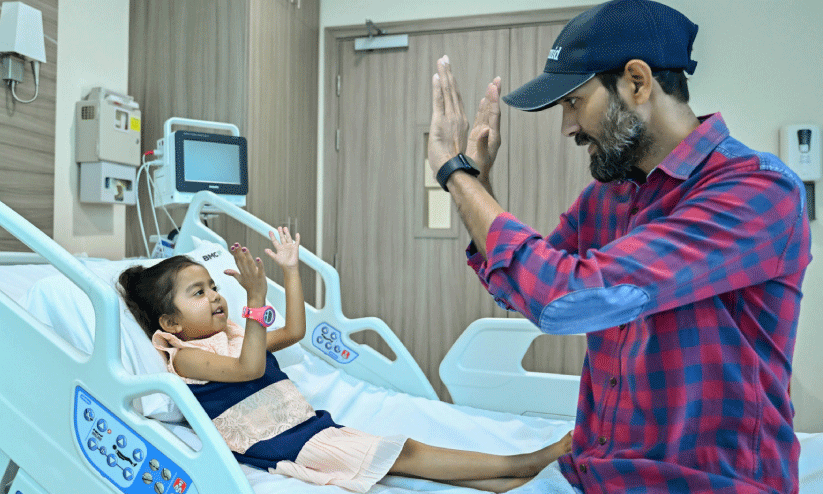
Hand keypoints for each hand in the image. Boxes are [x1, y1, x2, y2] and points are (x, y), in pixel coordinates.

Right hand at [225, 243, 266, 301]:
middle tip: (237, 244)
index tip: (233, 246)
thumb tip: (225, 271)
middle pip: (242, 261)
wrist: (256, 296)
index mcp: (242, 272)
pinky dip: (259, 264)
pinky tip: (258, 258)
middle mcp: (247, 272)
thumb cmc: (250, 288)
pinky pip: (260, 270)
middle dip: (239, 252)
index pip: (238, 261)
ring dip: (247, 256)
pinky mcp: (261, 277)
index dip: (235, 254)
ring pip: (250, 263)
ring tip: (244, 248)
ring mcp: (254, 274)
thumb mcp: (240, 280)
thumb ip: (233, 274)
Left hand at [265, 226, 299, 271]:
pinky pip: (297, 242)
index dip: (272, 236)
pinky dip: (297, 238)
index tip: (270, 231)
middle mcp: (284, 246)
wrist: (289, 267)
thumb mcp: (275, 258)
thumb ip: (270, 253)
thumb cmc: (282, 263)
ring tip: (285, 228)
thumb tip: (265, 249)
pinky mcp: (295, 248)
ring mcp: (290, 246)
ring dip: (287, 233)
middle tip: (279, 227)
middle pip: (282, 238)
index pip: (275, 241)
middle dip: (280, 233)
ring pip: (288, 238)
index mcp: (279, 248)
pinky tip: (297, 234)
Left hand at [428, 55, 468, 177]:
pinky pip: (439, 100)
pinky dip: (438, 88)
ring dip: (444, 74)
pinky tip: (436, 76)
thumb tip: (447, 140)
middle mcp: (458, 117)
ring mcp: (450, 118)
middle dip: (448, 73)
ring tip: (442, 60)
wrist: (455, 172)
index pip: (456, 99)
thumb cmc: (455, 164)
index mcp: (462, 122)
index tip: (449, 72)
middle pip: (452, 90)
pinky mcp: (440, 122)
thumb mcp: (455, 148)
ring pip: (447, 91)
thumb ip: (451, 139)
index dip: (452, 85)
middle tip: (444, 58)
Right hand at [466, 77, 501, 179]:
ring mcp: (486, 134)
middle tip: (497, 80)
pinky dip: (483, 108)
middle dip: (495, 95)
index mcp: (493, 137)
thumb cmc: (478, 170)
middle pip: (494, 110)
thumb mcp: (481, 157)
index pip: (494, 115)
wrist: (477, 179)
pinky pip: (483, 118)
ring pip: (489, 112)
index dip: (493, 101)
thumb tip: (485, 130)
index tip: (492, 87)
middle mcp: (492, 133)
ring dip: (490, 99)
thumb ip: (483, 143)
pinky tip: (483, 100)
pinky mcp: (480, 135)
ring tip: (492, 85)